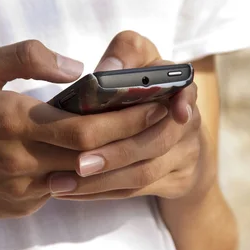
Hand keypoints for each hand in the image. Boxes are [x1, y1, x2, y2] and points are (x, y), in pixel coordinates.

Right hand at [0, 40, 168, 221]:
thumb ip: (25, 56)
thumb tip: (75, 65)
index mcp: (14, 120)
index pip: (86, 127)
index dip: (126, 117)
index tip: (155, 102)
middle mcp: (23, 160)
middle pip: (96, 155)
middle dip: (135, 136)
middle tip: (163, 117)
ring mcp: (23, 189)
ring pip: (84, 176)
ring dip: (114, 157)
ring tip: (138, 134)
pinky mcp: (20, 207)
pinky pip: (61, 188)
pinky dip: (82, 172)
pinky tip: (94, 156)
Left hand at [50, 31, 211, 199]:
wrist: (171, 135)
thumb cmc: (141, 90)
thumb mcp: (136, 63)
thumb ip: (124, 57)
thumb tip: (105, 72)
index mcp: (179, 86)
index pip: (186, 90)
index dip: (182, 101)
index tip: (176, 113)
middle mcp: (188, 121)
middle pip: (157, 141)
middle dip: (115, 153)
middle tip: (78, 163)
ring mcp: (187, 153)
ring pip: (144, 172)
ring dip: (101, 180)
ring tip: (60, 184)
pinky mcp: (178, 181)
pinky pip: (136, 190)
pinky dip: (101, 192)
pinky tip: (71, 192)